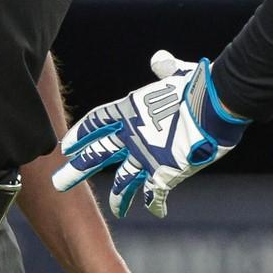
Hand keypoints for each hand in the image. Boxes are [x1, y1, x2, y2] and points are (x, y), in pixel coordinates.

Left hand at [53, 52, 248, 218]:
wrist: (214, 106)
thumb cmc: (197, 85)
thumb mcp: (177, 72)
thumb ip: (165, 68)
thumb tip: (159, 60)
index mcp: (129, 110)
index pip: (95, 123)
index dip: (79, 136)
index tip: (64, 147)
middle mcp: (130, 136)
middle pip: (96, 154)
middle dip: (76, 170)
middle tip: (58, 183)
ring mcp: (145, 157)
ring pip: (123, 182)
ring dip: (118, 197)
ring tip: (115, 208)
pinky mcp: (164, 174)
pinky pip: (155, 194)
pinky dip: (157, 204)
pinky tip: (158, 212)